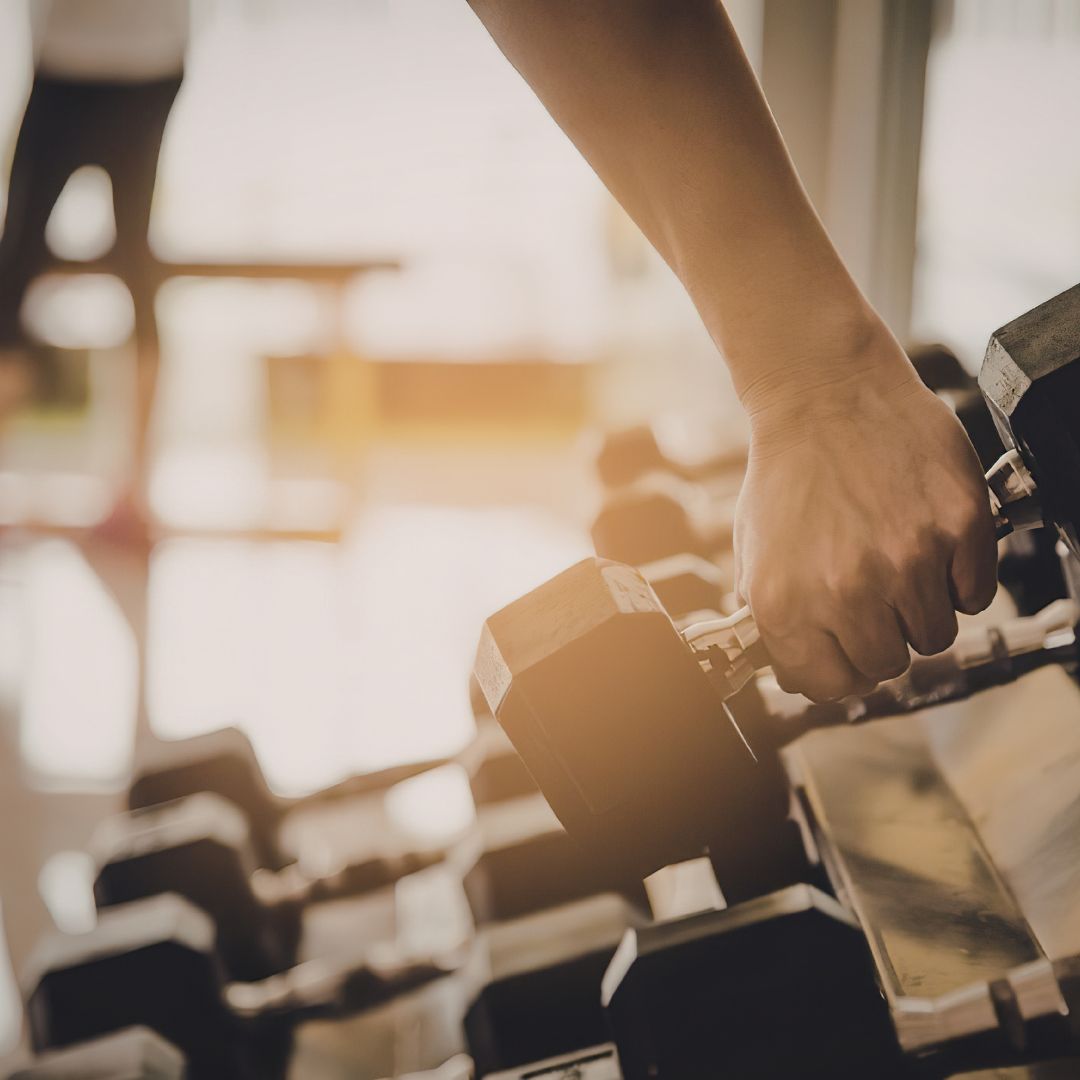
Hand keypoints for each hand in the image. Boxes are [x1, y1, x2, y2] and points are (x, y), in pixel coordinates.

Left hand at [733, 330, 997, 702]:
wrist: (826, 395)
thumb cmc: (789, 469)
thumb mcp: (752, 552)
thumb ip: (773, 618)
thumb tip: (800, 667)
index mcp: (787, 602)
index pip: (829, 685)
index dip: (839, 670)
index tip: (845, 654)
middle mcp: (848, 589)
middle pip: (888, 665)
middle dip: (881, 639)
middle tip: (875, 602)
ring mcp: (909, 559)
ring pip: (936, 635)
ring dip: (921, 610)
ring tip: (899, 564)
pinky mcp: (959, 528)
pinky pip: (975, 594)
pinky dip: (959, 579)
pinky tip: (929, 544)